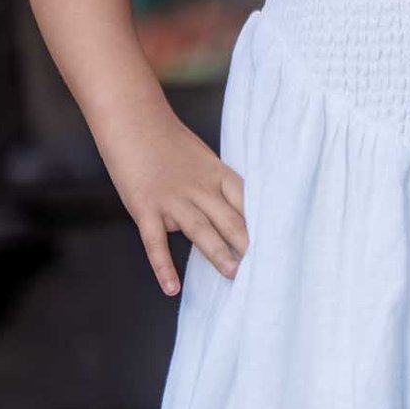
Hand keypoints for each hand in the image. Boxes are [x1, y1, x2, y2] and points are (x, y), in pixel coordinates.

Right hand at [107, 106, 248, 296]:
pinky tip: (172, 289)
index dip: (261, 223)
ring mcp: (171, 198)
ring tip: (234, 275)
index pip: (246, 202)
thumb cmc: (168, 140)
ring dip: (218, 253)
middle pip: (229, 218)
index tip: (277, 243)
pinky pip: (155, 243)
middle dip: (247, 244)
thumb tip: (233, 212)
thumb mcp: (201, 158)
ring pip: (200, 231)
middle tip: (266, 267)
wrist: (132, 119)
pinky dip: (163, 267)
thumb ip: (215, 185)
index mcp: (216, 174)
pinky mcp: (145, 208)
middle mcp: (198, 187)